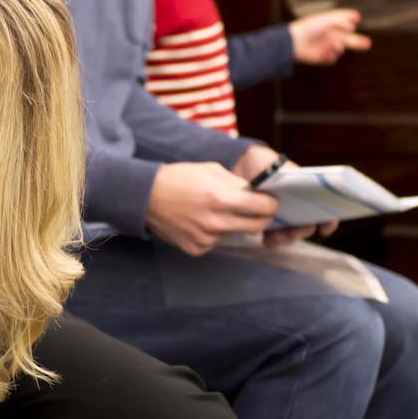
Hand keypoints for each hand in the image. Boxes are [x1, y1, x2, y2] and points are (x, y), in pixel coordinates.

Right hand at [145, 158, 278, 256]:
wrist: (146, 196)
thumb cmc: (179, 178)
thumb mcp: (211, 170)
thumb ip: (237, 183)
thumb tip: (257, 193)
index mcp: (220, 198)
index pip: (262, 208)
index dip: (271, 204)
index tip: (272, 202)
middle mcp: (215, 222)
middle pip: (256, 226)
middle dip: (262, 217)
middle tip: (257, 210)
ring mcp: (206, 238)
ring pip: (236, 234)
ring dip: (234, 224)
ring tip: (215, 211)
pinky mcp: (197, 248)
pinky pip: (217, 242)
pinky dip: (215, 233)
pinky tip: (201, 221)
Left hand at [230, 146, 329, 243]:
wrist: (243, 164)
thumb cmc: (266, 163)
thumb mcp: (279, 167)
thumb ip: (290, 176)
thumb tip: (295, 188)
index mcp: (308, 194)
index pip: (326, 211)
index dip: (329, 222)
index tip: (324, 228)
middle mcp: (299, 209)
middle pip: (308, 227)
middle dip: (303, 232)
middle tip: (294, 231)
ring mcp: (284, 218)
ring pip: (291, 235)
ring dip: (286, 238)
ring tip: (276, 235)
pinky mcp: (267, 224)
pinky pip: (273, 238)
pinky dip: (272, 241)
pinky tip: (266, 239)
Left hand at [289, 9, 370, 66]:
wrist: (294, 42)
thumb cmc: (309, 28)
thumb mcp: (326, 21)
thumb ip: (340, 21)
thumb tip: (353, 26)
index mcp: (330, 26)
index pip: (344, 22)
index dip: (350, 20)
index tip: (356, 18)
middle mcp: (330, 36)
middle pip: (348, 39)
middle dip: (358, 41)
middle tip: (368, 43)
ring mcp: (327, 47)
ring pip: (340, 49)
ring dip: (338, 47)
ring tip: (332, 44)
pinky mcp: (323, 57)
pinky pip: (333, 58)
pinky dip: (330, 55)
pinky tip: (323, 51)